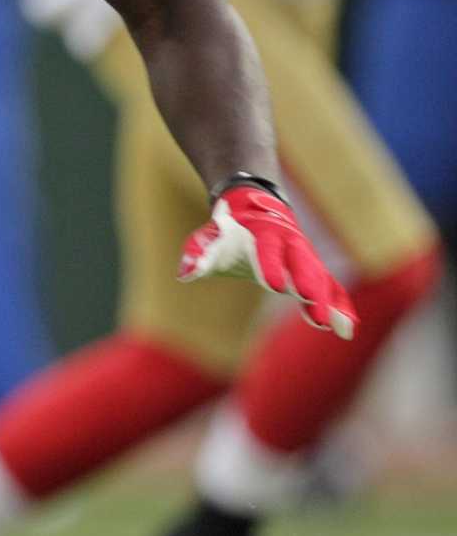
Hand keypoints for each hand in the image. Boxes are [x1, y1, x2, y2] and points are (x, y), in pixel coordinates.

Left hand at [179, 185, 357, 338]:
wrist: (256, 205)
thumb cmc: (228, 229)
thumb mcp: (210, 236)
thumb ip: (199, 253)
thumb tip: (186, 273)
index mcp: (263, 233)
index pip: (268, 251)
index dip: (271, 267)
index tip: (277, 287)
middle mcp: (290, 244)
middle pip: (302, 264)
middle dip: (308, 286)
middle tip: (314, 308)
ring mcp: (305, 256)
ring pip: (322, 278)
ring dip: (329, 302)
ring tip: (340, 328)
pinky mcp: (314, 270)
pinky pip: (331, 288)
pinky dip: (340, 306)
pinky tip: (348, 329)